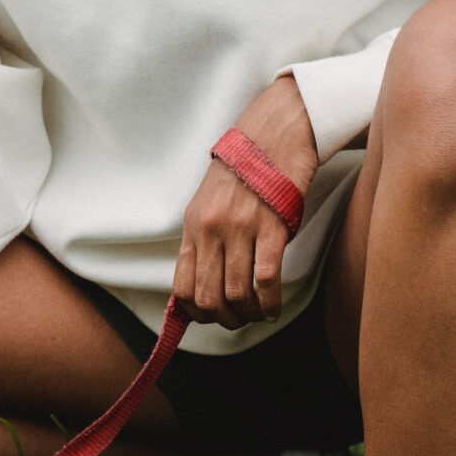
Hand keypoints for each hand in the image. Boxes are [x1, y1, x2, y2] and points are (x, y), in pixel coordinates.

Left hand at [174, 77, 318, 326]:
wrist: (273, 134)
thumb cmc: (245, 171)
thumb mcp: (209, 203)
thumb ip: (205, 240)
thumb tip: (206, 283)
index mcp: (193, 227)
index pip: (181, 286)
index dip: (195, 312)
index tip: (211, 316)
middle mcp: (212, 230)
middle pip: (208, 297)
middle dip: (224, 319)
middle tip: (239, 320)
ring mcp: (240, 229)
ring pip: (237, 294)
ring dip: (249, 315)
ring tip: (259, 315)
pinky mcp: (272, 227)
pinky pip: (266, 280)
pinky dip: (270, 303)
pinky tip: (274, 308)